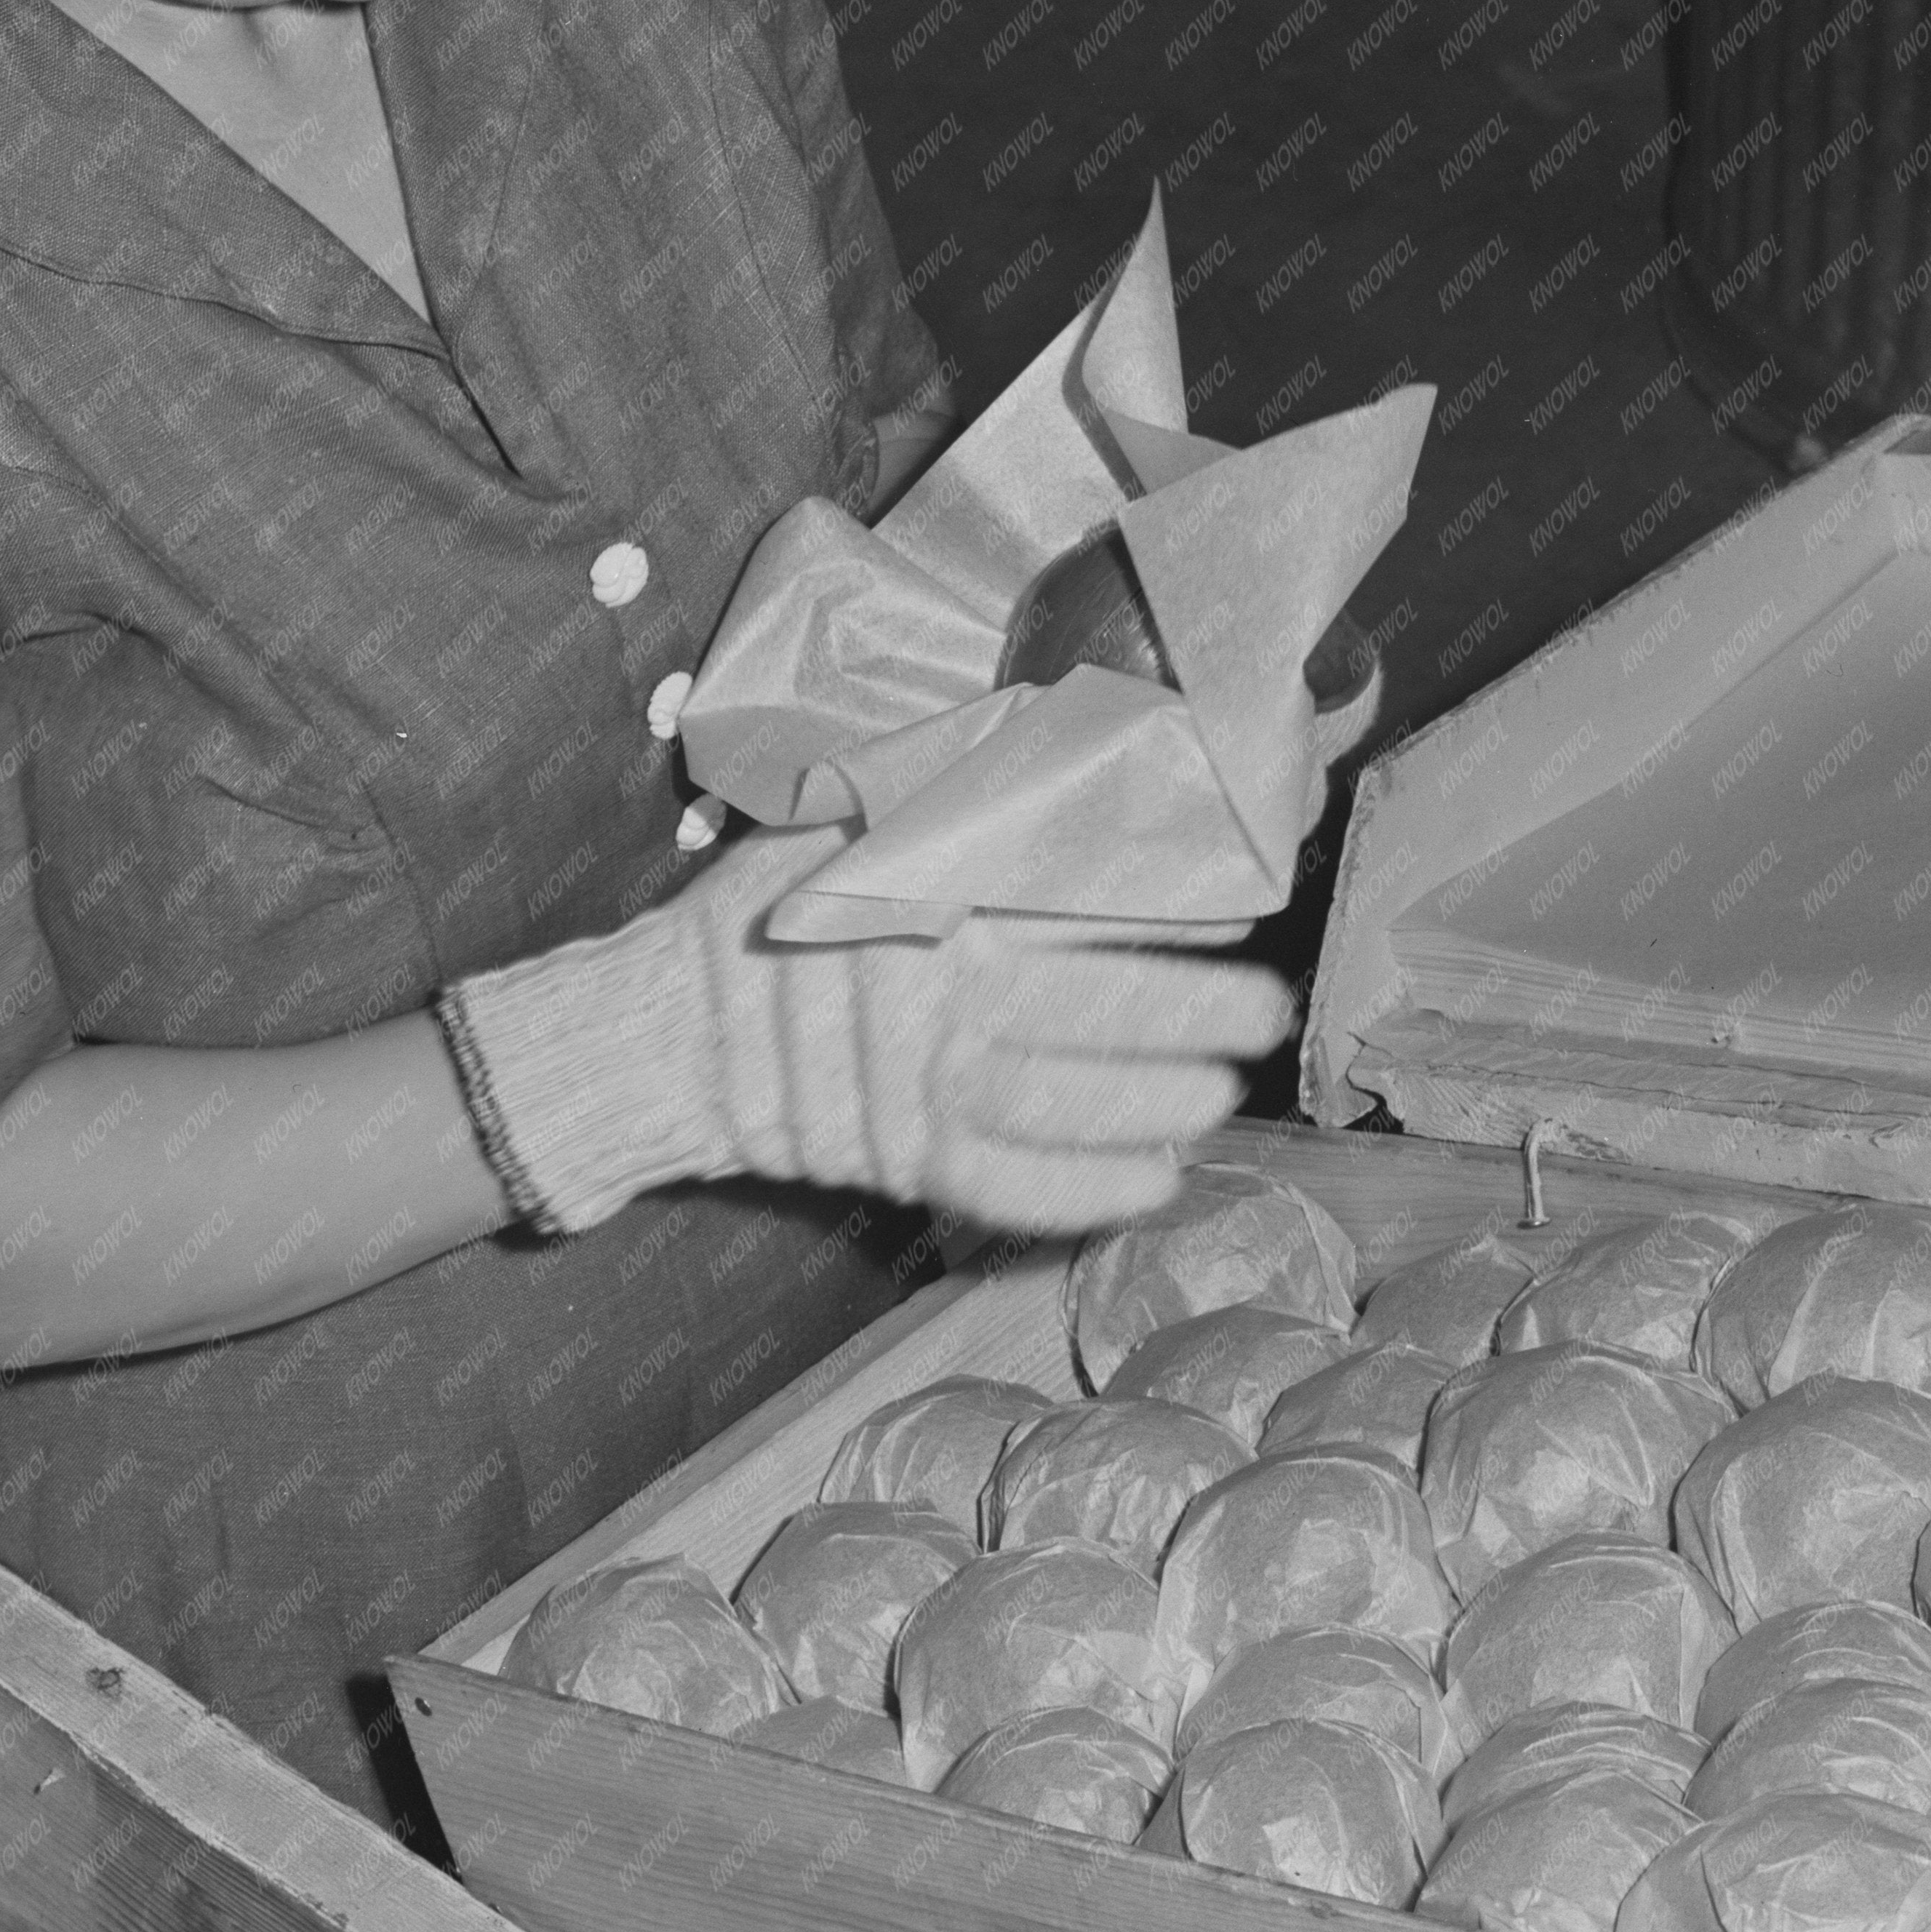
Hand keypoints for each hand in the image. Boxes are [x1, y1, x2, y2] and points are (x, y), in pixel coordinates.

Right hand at [438, 826, 1294, 1239]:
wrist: (665, 1035)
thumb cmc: (762, 921)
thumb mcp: (838, 830)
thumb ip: (935, 797)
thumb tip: (1043, 739)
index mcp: (930, 907)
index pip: (1072, 906)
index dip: (1163, 914)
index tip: (1234, 910)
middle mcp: (938, 1000)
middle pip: (1094, 1011)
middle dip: (1195, 1016)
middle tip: (1265, 1012)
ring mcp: (921, 1090)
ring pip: (1067, 1104)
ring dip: (1158, 1103)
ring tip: (1222, 1095)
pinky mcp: (906, 1162)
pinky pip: (1013, 1187)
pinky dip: (1089, 1193)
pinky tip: (1155, 1180)